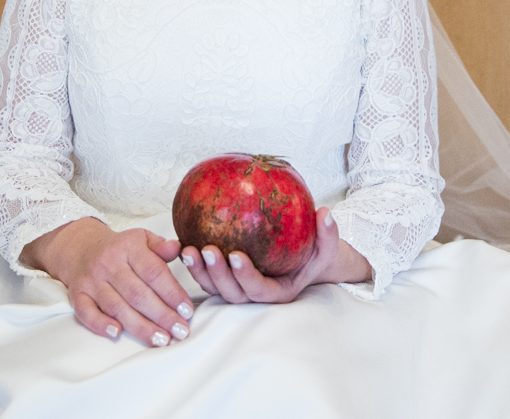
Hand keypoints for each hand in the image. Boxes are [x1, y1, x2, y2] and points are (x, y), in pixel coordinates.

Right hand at [22, 217, 194, 347]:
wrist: (82, 247)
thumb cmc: (121, 248)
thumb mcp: (143, 239)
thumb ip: (162, 246)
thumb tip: (179, 248)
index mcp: (128, 247)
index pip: (153, 272)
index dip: (172, 293)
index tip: (187, 310)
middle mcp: (108, 263)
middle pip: (137, 294)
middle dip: (162, 315)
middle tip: (181, 331)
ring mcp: (91, 280)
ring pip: (116, 307)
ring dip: (140, 326)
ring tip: (162, 339)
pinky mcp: (77, 294)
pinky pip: (86, 312)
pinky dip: (100, 324)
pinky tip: (117, 333)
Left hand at [180, 207, 371, 303]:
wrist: (305, 264)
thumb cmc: (314, 256)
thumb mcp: (326, 248)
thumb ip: (327, 234)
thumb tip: (325, 213)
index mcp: (279, 293)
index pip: (259, 290)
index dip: (245, 277)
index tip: (236, 255)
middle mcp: (256, 296)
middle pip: (232, 293)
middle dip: (217, 275)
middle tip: (206, 250)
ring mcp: (240, 291)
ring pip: (216, 289)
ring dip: (200, 272)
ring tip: (187, 250)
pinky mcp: (227, 282)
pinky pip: (208, 277)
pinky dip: (195, 266)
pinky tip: (181, 244)